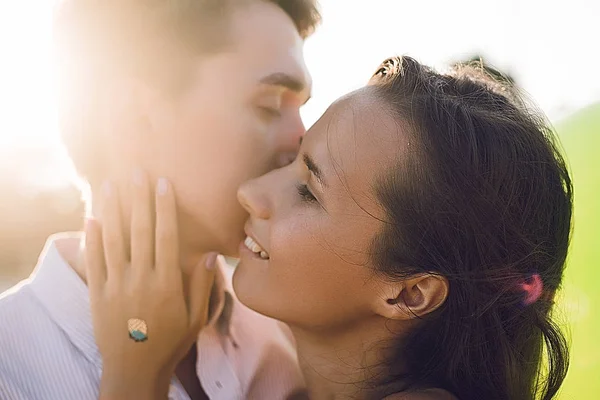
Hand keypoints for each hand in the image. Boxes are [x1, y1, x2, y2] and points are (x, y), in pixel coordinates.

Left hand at [84, 172, 217, 398]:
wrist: (134, 370)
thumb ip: (202, 285)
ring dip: (112, 209)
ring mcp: (116, 285)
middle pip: (139, 230)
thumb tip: (209, 254)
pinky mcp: (97, 294)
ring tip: (110, 185)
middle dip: (139, 199)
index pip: (165, 236)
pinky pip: (94, 261)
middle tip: (137, 172)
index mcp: (166, 282)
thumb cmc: (170, 342)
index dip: (165, 208)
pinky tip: (91, 217)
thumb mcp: (196, 317)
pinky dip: (92, 238)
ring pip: (113, 240)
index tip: (164, 184)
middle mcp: (140, 278)